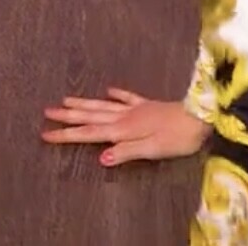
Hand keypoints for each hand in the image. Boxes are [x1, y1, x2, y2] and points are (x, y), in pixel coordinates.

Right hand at [42, 87, 209, 166]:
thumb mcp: (152, 149)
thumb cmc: (178, 137)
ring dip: (84, 103)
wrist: (202, 115)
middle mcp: (126, 116)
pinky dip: (116, 94)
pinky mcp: (148, 105)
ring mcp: (136, 108)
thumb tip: (99, 157)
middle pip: (91, 116)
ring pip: (104, 105)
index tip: (45, 133)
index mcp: (124, 129)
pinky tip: (108, 90)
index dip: (67, 134)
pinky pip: (127, 97)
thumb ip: (126, 152)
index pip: (89, 133)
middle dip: (68, 115)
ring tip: (66, 99)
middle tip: (46, 112)